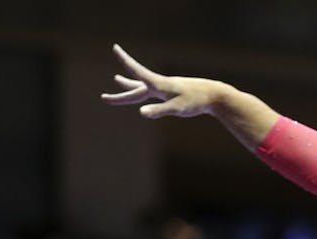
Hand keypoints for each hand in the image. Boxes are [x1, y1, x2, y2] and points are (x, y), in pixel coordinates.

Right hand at [100, 44, 225, 118]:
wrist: (213, 95)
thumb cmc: (196, 101)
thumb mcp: (177, 108)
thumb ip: (159, 111)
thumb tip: (141, 113)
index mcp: (159, 85)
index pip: (137, 72)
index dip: (125, 61)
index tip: (115, 47)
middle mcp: (159, 86)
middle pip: (135, 89)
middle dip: (120, 95)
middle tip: (103, 97)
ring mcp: (165, 90)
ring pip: (142, 88)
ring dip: (129, 86)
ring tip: (116, 79)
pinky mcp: (172, 94)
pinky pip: (153, 94)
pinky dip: (145, 94)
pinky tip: (146, 99)